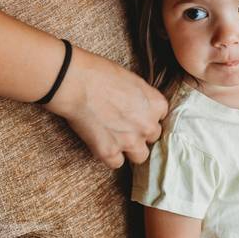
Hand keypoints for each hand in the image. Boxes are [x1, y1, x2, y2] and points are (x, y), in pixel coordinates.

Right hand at [45, 47, 167, 167]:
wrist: (77, 83)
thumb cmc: (101, 74)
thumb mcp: (132, 79)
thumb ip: (142, 97)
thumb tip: (139, 105)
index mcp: (156, 104)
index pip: (161, 117)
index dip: (147, 116)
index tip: (136, 114)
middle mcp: (147, 125)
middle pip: (152, 137)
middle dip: (140, 132)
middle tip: (124, 125)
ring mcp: (130, 141)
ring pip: (140, 156)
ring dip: (130, 150)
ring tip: (116, 140)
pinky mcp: (109, 152)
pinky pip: (116, 163)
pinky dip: (109, 156)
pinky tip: (102, 144)